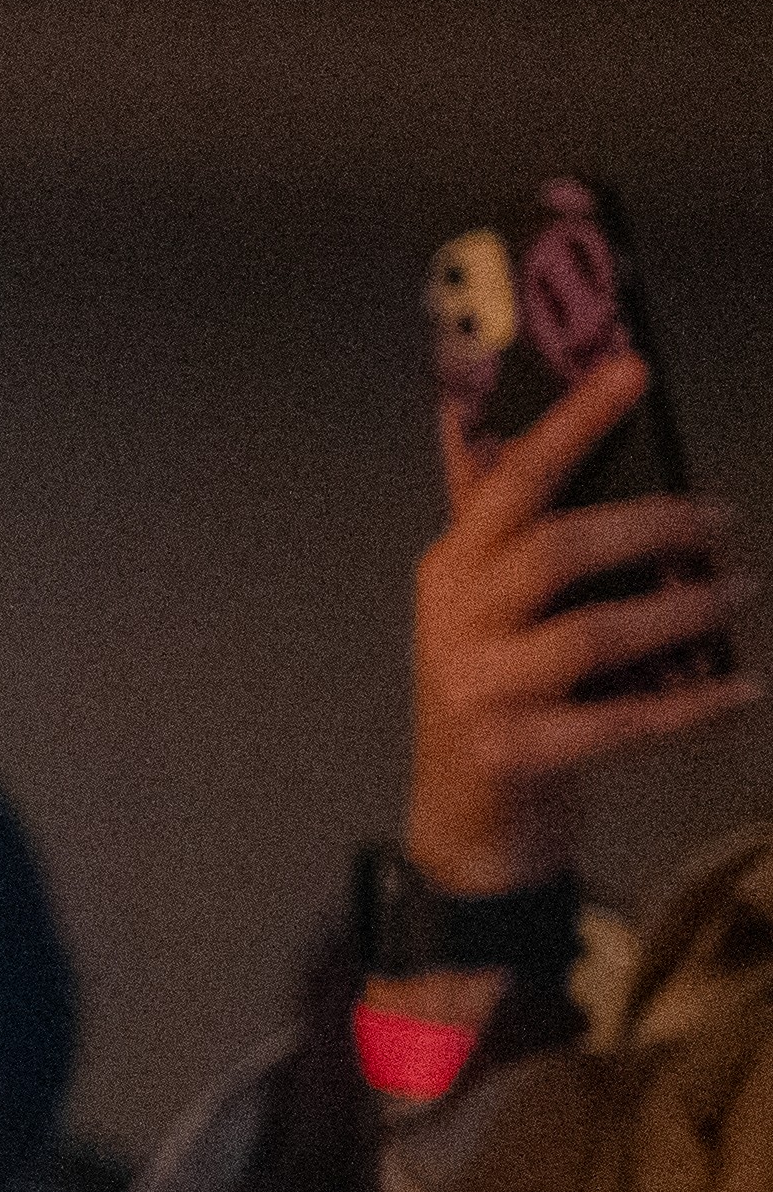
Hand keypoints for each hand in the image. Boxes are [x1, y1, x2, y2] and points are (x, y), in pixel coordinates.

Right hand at [407, 347, 751, 895]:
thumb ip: (491, 517)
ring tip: (739, 594)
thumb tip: (470, 414)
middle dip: (651, 525)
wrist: (469, 822)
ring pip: (593, 634)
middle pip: (557, 550)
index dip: (574, 423)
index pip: (512, 479)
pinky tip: (739, 690)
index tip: (634, 369)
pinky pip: (623, 721)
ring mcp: (482, 688)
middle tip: (720, 520)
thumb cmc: (494, 695)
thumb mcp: (481, 603)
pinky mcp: (519, 750)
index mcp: (452, 568)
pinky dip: (690, 704)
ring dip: (681, 611)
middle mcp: (458, 619)